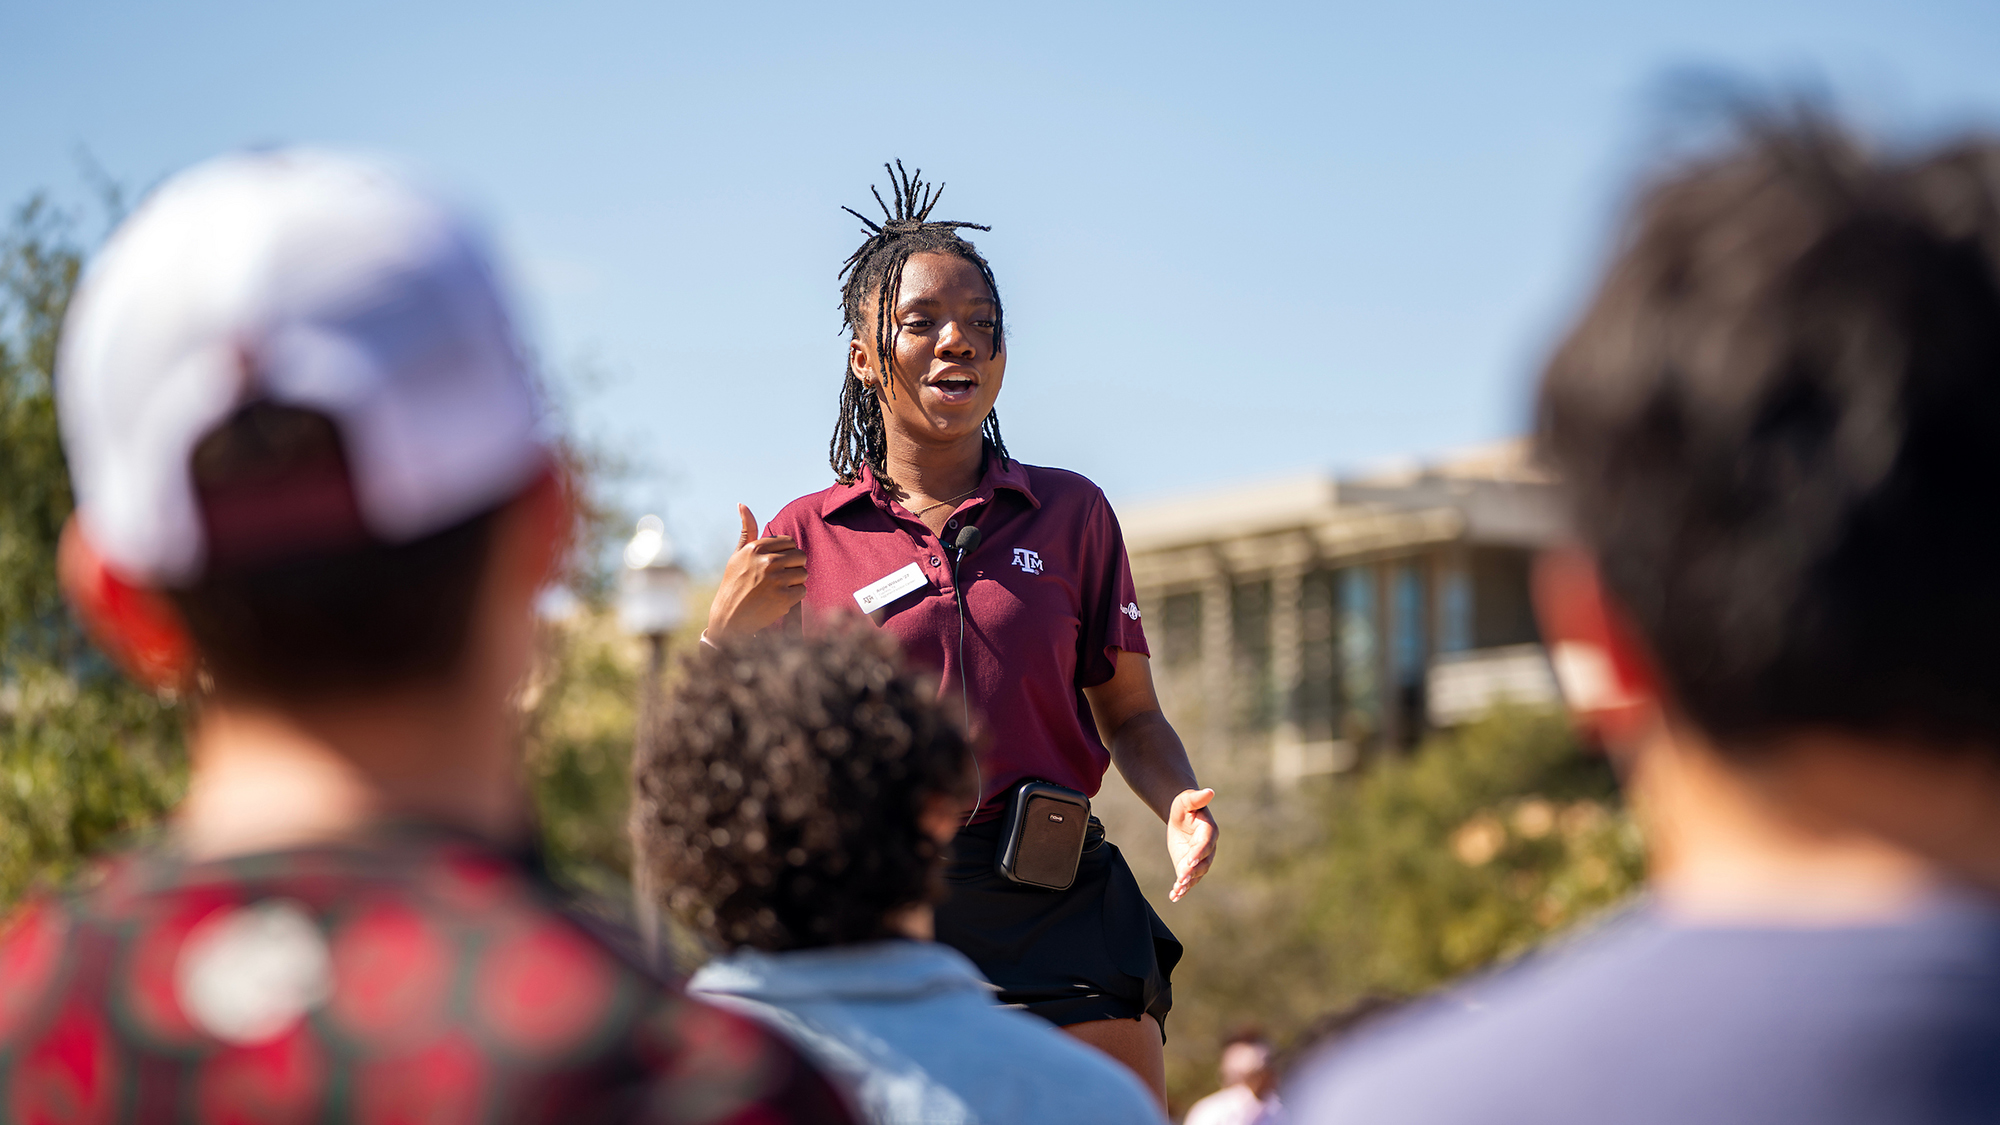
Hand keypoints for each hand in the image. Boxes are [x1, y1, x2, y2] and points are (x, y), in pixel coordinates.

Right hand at [706, 505, 807, 636]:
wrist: (729, 618)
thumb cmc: (734, 584)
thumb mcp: (737, 555)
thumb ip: (746, 531)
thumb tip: (742, 504)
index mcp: (757, 547)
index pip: (789, 542)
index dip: (786, 554)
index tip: (775, 564)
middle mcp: (767, 561)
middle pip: (800, 556)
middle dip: (793, 567)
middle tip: (778, 578)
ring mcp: (776, 580)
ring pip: (803, 573)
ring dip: (794, 582)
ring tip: (777, 589)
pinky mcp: (784, 598)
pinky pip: (802, 591)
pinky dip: (794, 597)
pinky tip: (778, 600)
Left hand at [1166, 787, 1217, 901]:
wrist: (1181, 817)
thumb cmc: (1185, 806)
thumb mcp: (1187, 800)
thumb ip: (1196, 798)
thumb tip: (1210, 791)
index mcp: (1209, 832)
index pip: (1205, 845)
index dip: (1198, 853)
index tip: (1189, 860)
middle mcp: (1208, 849)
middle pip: (1202, 863)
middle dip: (1192, 871)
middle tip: (1182, 878)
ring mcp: (1199, 859)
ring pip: (1196, 874)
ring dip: (1188, 883)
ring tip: (1178, 890)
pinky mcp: (1190, 867)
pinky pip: (1188, 880)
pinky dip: (1182, 889)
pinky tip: (1174, 896)